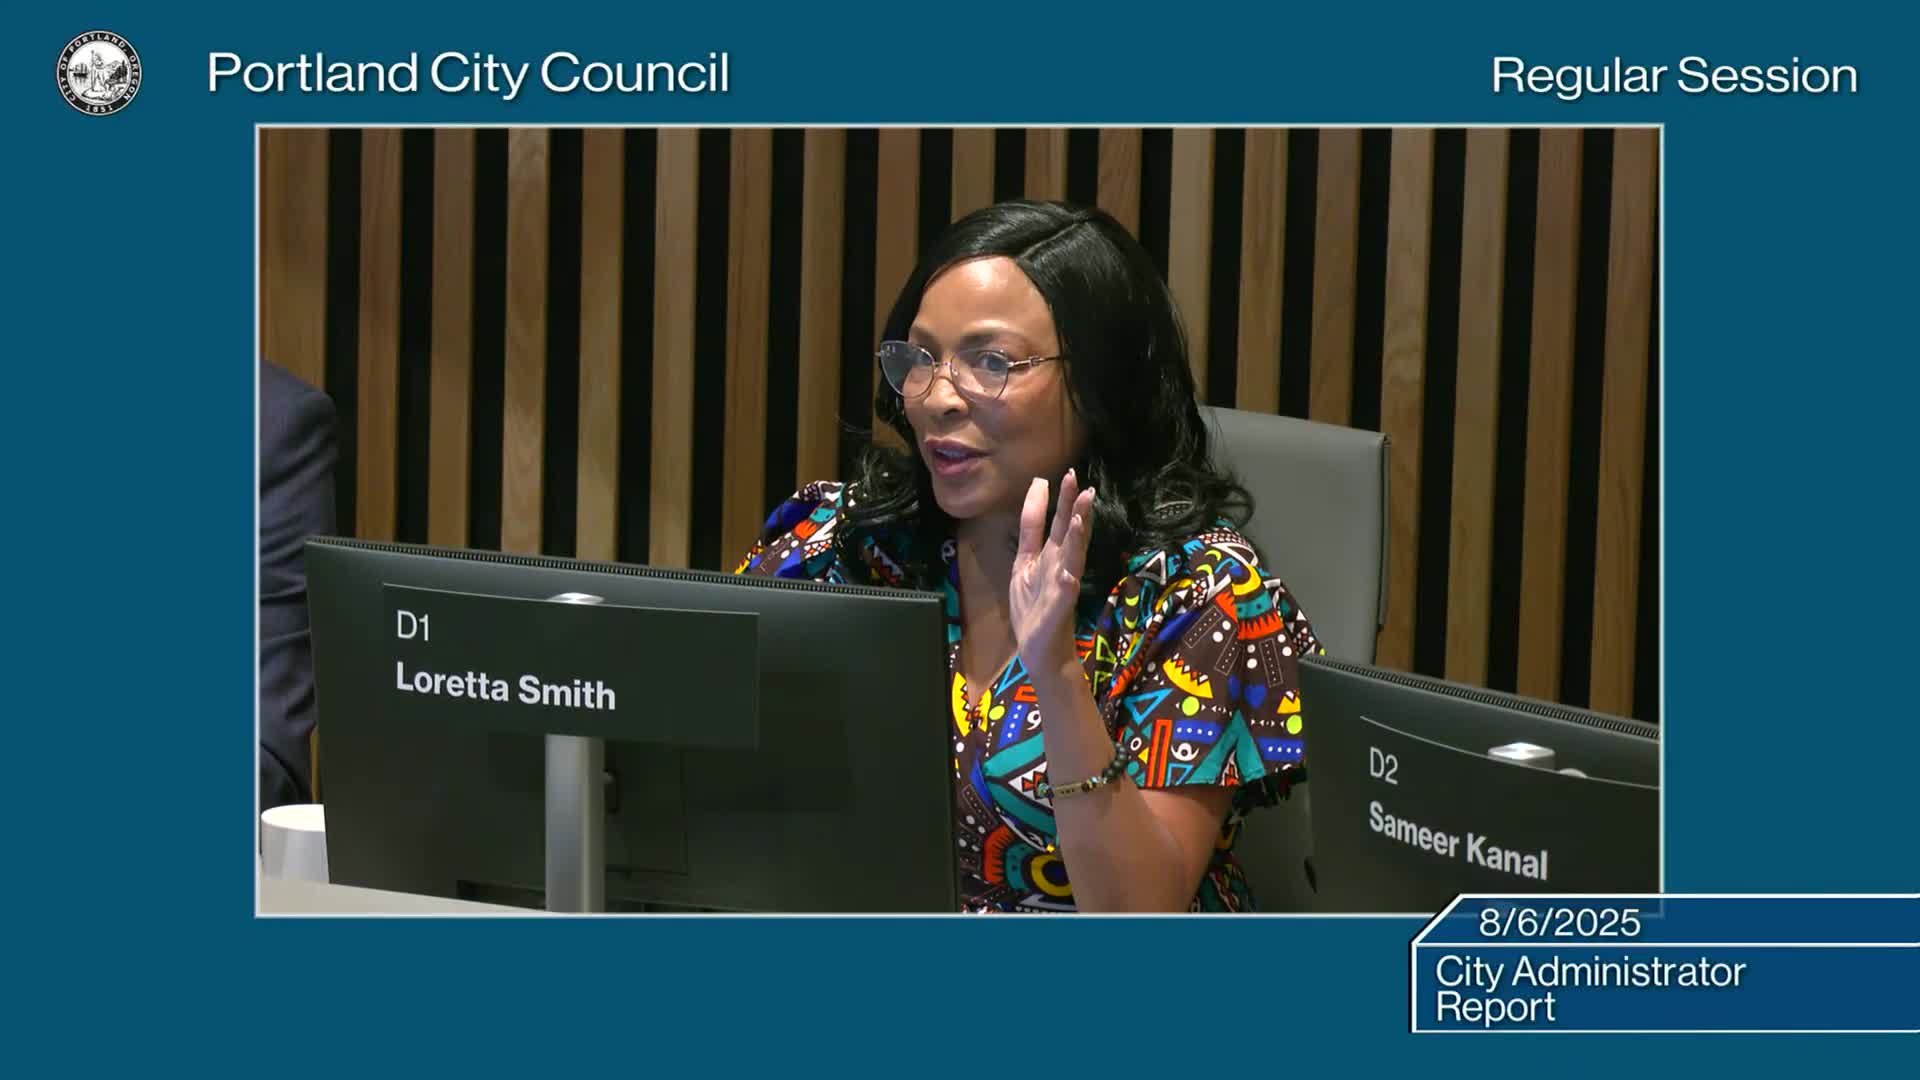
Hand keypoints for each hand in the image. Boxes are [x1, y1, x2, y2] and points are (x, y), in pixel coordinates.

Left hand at [1010, 469, 1095, 672]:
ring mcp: (1062, 587)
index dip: (1056, 501)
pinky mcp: (1059, 609)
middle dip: (1074, 510)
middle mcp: (1060, 567)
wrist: (1041, 651)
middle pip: (1069, 534)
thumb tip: (1036, 495)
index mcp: (1049, 556)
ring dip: (1077, 539)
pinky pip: (1065, 594)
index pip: (1054, 523)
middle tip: (1082, 485)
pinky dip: (1067, 583)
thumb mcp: (1024, 565)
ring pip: (1072, 558)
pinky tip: (1070, 573)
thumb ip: (1030, 533)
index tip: (1061, 475)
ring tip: (1080, 518)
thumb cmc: (1034, 608)